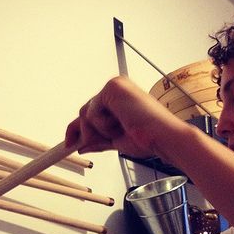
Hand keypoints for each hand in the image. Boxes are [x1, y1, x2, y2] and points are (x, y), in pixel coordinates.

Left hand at [65, 75, 180, 159]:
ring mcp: (114, 87)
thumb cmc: (149, 139)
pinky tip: (123, 122)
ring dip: (99, 131)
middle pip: (84, 113)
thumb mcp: (117, 141)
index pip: (90, 113)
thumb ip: (99, 141)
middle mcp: (115, 89)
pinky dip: (104, 125)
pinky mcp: (111, 88)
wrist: (164, 138)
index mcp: (119, 99)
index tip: (69, 144)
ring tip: (122, 130)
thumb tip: (82, 146)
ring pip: (85, 114)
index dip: (77, 129)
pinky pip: (92, 113)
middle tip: (105, 140)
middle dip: (88, 133)